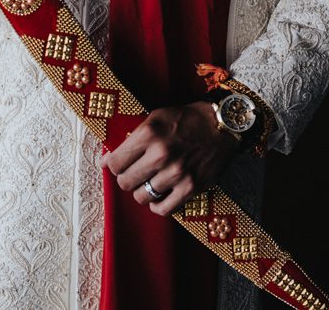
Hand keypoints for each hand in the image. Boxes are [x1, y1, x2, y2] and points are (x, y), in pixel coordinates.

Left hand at [99, 101, 238, 215]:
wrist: (220, 125)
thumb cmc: (185, 119)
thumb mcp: (155, 118)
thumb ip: (133, 138)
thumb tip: (108, 160)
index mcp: (149, 133)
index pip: (115, 162)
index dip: (112, 165)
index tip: (115, 165)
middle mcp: (161, 154)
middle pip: (126, 182)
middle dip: (126, 178)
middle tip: (134, 172)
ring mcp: (176, 173)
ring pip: (142, 197)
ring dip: (143, 191)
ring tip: (149, 181)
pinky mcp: (190, 187)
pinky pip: (163, 209)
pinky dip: (158, 205)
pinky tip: (160, 195)